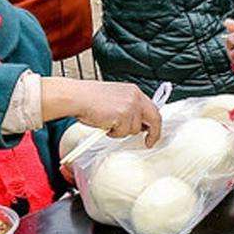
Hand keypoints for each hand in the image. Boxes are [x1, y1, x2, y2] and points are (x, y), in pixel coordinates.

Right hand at [48, 78, 162, 146]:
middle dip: (153, 133)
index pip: (152, 108)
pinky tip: (105, 124)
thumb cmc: (90, 99)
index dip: (153, 122)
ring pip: (134, 129)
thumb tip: (137, 124)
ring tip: (108, 123)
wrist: (78, 97)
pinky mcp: (123, 115)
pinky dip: (114, 133)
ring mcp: (130, 106)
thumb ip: (129, 108)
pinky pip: (123, 132)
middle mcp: (135, 97)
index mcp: (134, 91)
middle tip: (149, 142)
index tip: (152, 132)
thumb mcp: (116, 99)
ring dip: (122, 131)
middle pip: (155, 118)